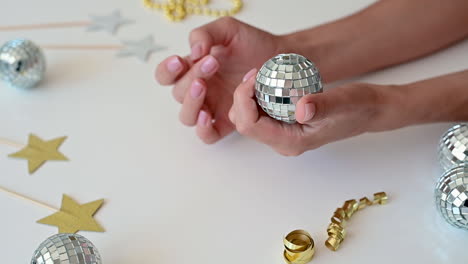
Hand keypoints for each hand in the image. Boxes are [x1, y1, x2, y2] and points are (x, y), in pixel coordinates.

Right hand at [155, 17, 285, 143]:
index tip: (180, 60)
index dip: (167, 71)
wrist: (280, 60)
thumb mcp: (228, 30)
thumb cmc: (253, 44)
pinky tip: (208, 116)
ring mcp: (212, 108)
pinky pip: (207, 135)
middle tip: (211, 64)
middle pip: (178, 94)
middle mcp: (199, 90)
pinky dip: (203, 129)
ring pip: (187, 116)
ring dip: (191, 102)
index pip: (166, 75)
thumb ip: (205, 34)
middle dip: (191, 77)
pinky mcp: (227, 123)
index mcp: (193, 69)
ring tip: (203, 86)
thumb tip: (193, 52)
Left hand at [229, 69, 401, 155]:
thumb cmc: (358, 108)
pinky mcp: (283, 125)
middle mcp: (282, 142)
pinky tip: (267, 79)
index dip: (243, 100)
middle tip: (255, 72)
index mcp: (290, 142)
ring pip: (248, 118)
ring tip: (259, 75)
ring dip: (247, 96)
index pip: (250, 125)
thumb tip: (301, 108)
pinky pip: (260, 112)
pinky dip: (257, 95)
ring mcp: (282, 135)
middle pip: (244, 123)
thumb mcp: (343, 102)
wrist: (369, 111)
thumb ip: (322, 106)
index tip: (254, 76)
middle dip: (241, 97)